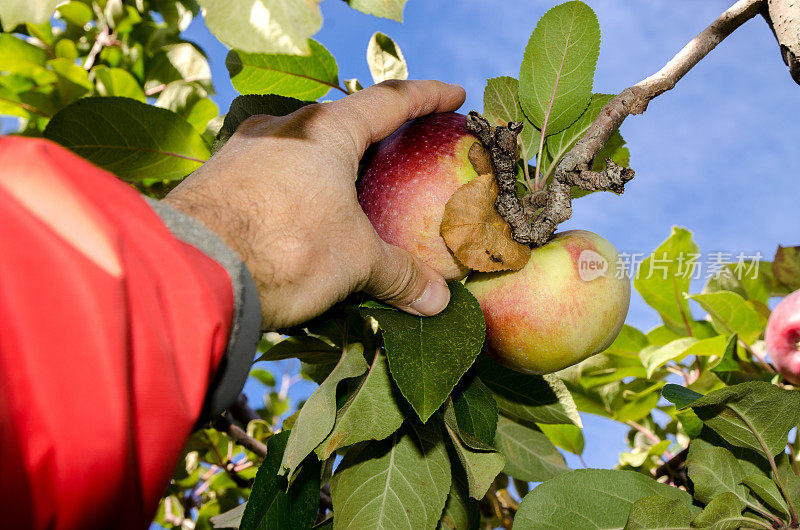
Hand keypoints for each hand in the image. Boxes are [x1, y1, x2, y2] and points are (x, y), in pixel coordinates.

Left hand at [163, 80, 466, 328]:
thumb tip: (438, 301)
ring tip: (347, 193)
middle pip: (339, 122)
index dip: (427, 97)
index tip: (453, 95)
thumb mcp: (354, 262)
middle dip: (370, 133)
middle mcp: (281, 128)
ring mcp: (242, 151)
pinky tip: (298, 220)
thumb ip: (397, 274)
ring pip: (299, 150)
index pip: (389, 102)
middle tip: (398, 148)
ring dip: (327, 167)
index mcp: (325, 131)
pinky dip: (294, 191)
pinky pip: (269, 176)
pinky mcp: (216, 181)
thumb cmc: (284, 249)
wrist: (189, 270)